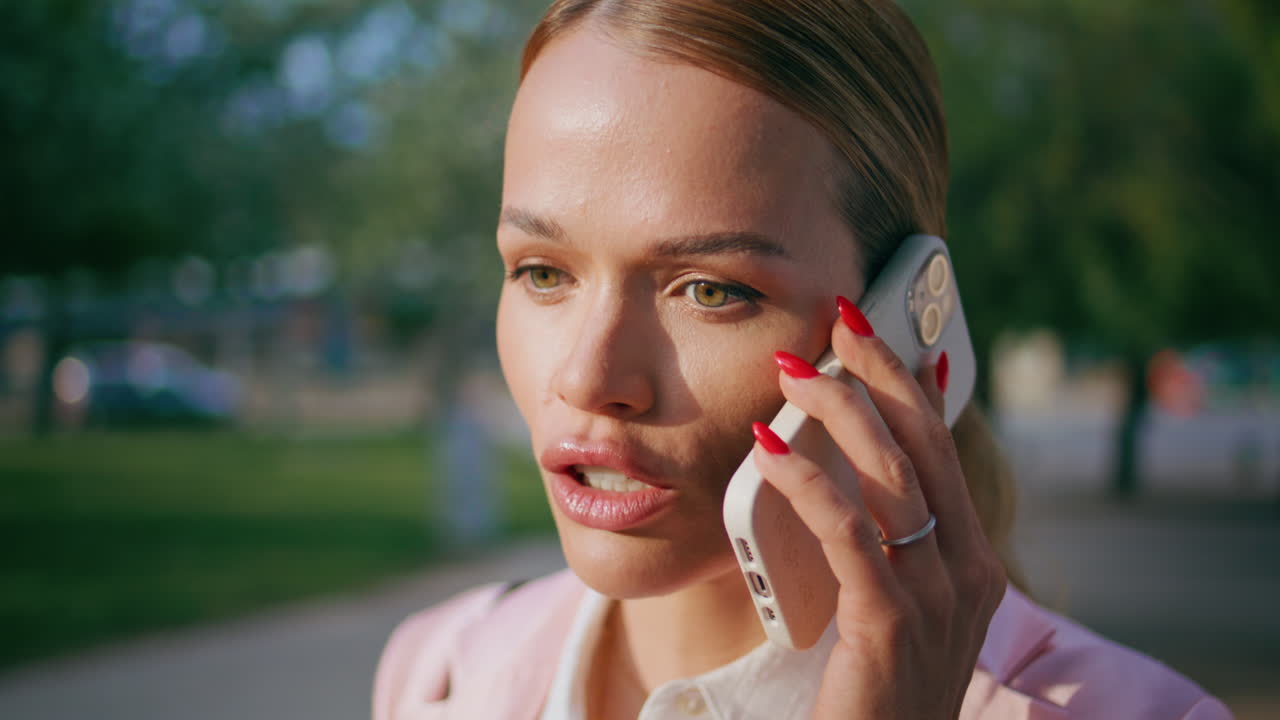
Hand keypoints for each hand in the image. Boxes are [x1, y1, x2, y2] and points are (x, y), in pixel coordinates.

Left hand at [751, 296, 1006, 719]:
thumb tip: (858, 472)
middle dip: (879, 370)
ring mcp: (936, 597)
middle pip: (924, 444)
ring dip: (838, 409)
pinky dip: (805, 478)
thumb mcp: (892, 607)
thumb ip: (887, 543)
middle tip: (837, 315)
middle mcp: (968, 572)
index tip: (876, 329)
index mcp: (972, 563)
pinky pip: (847, 529)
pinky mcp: (890, 622)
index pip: (943, 449)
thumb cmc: (873, 692)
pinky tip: (767, 447)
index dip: (910, 381)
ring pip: (891, 474)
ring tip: (790, 369)